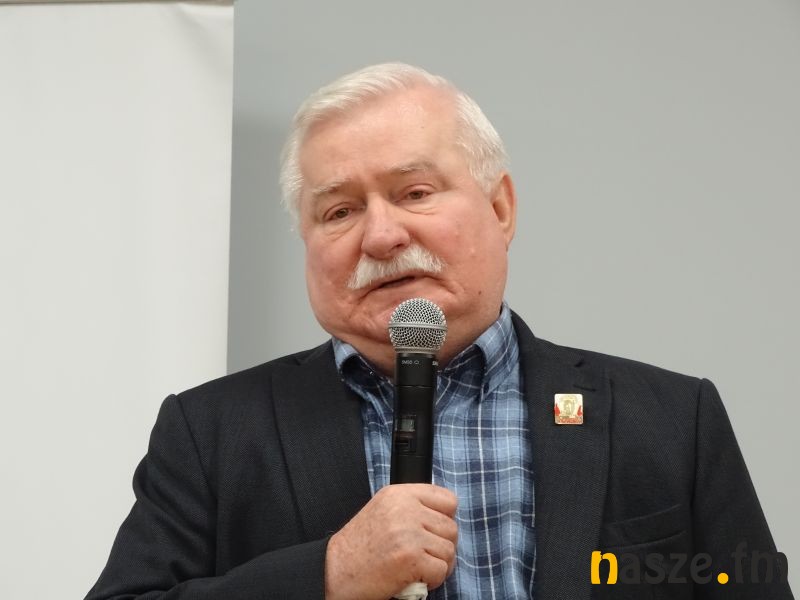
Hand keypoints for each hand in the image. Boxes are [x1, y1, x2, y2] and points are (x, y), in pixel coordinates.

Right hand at [324, 483, 457, 599]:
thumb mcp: (383, 510)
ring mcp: (409, 533)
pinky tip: (415, 578)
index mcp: (399, 494)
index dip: (445, 519)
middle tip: (423, 555)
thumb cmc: (358, 547)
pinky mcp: (411, 558)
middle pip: (451, 527)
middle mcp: (405, 509)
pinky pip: (442, 570)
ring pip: (449, 550)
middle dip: (441, 546)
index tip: (433, 531)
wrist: (335, 571)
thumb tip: (444, 515)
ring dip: (438, 564)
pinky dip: (433, 580)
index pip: (448, 500)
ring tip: (419, 567)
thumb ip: (411, 506)